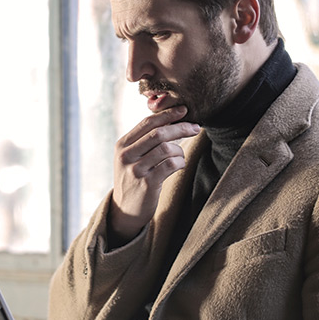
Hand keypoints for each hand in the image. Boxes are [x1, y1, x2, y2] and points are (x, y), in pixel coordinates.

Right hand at [109, 106, 199, 242]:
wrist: (125, 209)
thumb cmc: (134, 179)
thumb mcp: (131, 157)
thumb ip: (144, 140)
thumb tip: (171, 120)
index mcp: (122, 145)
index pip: (147, 123)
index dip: (167, 114)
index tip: (184, 110)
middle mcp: (126, 155)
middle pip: (159, 133)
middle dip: (180, 128)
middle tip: (196, 128)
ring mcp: (136, 170)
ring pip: (166, 149)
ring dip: (180, 150)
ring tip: (180, 156)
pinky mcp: (147, 184)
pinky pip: (171, 165)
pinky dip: (180, 162)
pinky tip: (179, 166)